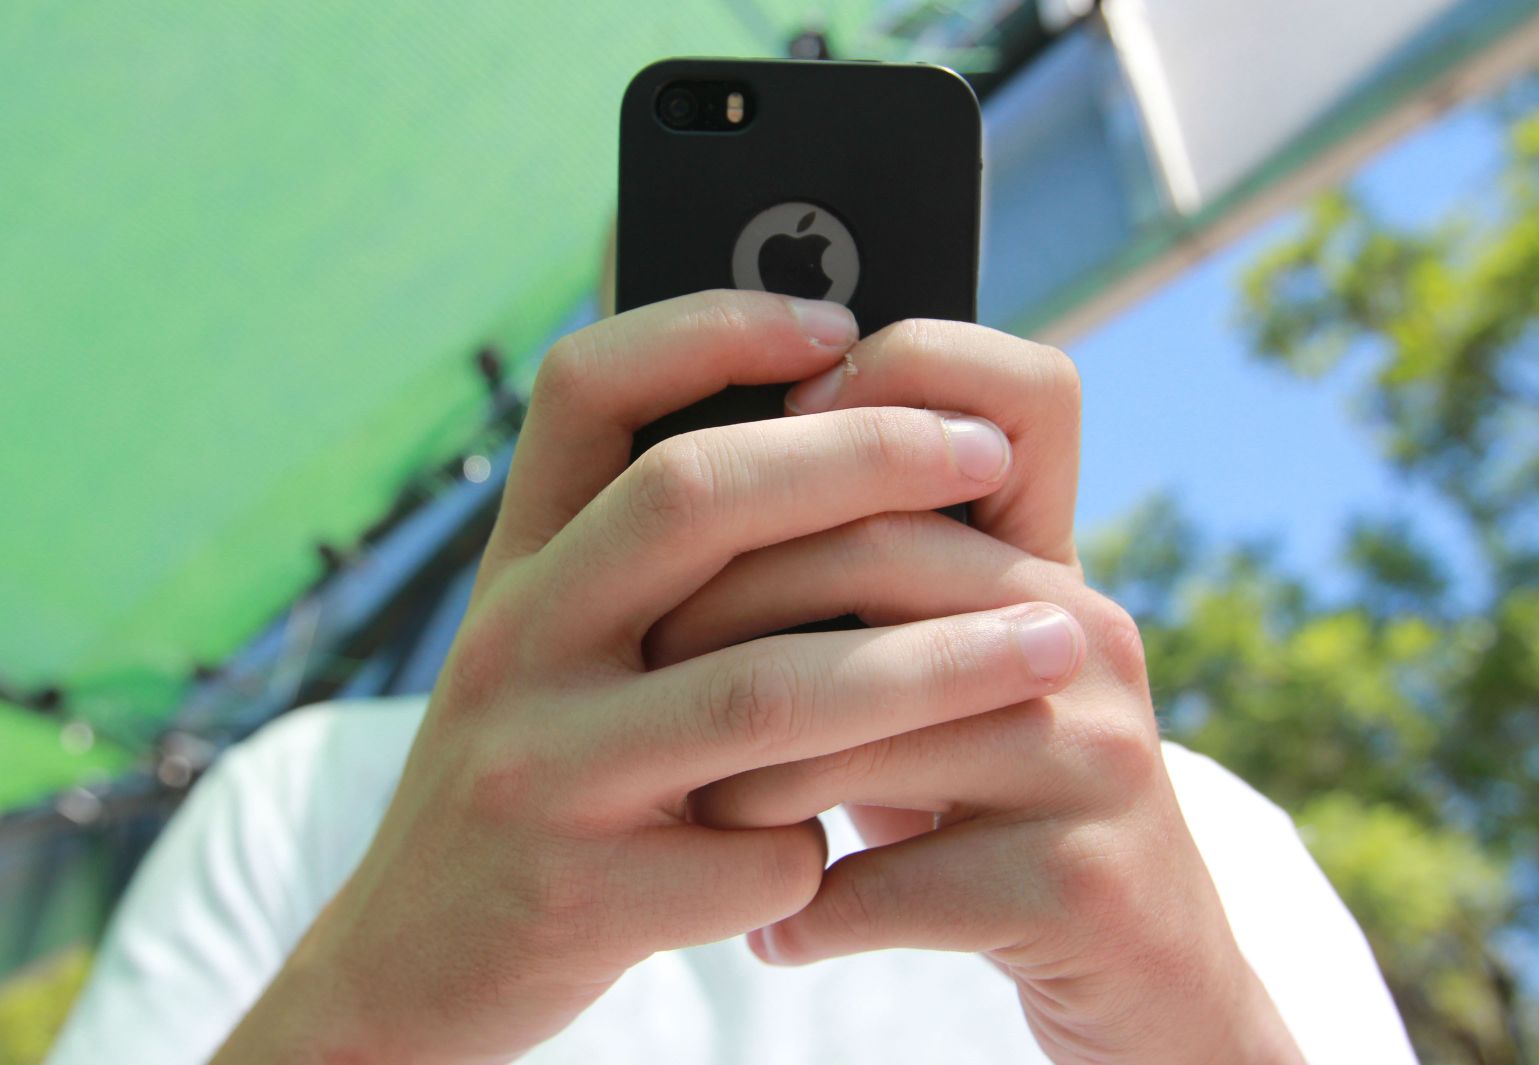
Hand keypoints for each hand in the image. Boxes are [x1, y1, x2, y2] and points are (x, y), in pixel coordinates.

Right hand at [209, 292, 1084, 1064]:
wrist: (412, 967)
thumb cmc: (540, 780)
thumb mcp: (563, 652)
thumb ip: (653, 568)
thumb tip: (839, 447)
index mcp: (519, 565)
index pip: (585, 387)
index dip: (708, 327)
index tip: (837, 323)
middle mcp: (514, 642)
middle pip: (693, 500)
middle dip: (864, 459)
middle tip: (990, 455)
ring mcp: (538, 767)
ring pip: (760, 690)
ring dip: (932, 666)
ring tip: (1057, 644)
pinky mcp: (576, 894)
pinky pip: (755, 857)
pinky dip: (829, 848)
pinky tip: (858, 854)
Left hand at [651, 319, 1306, 1064]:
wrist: (1137, 961)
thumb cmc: (989, 796)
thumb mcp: (942, 671)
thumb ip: (861, 580)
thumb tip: (686, 479)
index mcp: (1045, 564)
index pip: (1013, 400)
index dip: (887, 382)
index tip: (751, 440)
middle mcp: (1084, 633)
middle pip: (876, 552)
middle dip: (724, 617)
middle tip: (645, 676)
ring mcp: (1095, 754)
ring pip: (860, 729)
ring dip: (744, 785)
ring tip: (696, 815)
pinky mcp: (1082, 878)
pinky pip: (889, 880)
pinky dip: (803, 915)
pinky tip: (773, 929)